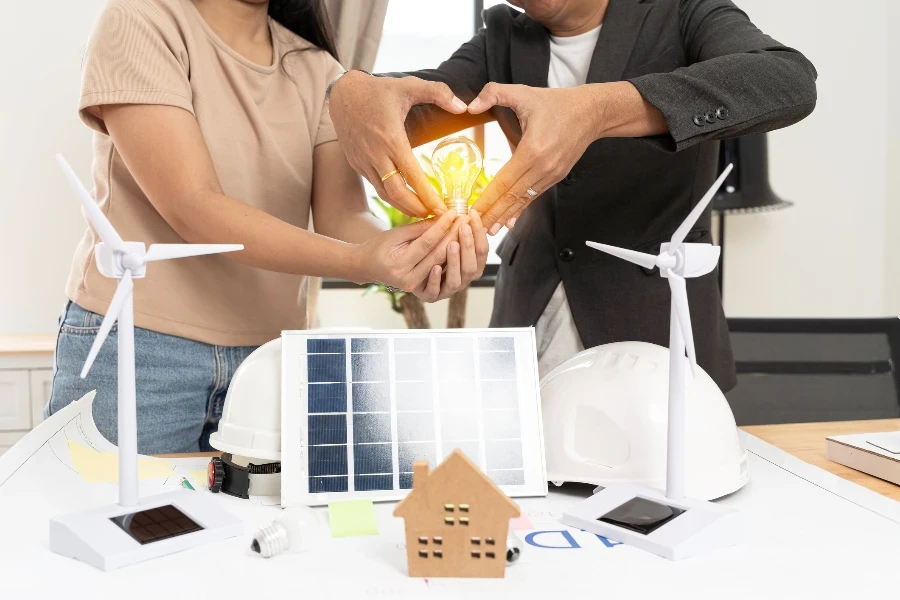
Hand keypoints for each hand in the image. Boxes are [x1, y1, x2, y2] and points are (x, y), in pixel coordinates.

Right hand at [329, 71, 467, 217]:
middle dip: (417, 210)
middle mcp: (375, 154)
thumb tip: (463, 107)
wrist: (341, 94)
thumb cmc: (378, 90)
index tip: (443, 209)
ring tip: (423, 213)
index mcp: (391, 138)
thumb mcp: (409, 85)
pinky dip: (391, 196)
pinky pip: (375, 185)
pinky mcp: (356, 164)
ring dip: (404, 207)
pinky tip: (405, 198)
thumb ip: (438, 93)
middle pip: (397, 194)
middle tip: (435, 218)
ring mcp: (363, 162)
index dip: (429, 196)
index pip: (413, 176)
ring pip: (384, 194)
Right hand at [354, 210, 459, 292]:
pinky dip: (450, 260)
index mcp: (399, 264)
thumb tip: (443, 218)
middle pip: (437, 256)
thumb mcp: (396, 233)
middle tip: (465, 220)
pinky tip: (459, 248)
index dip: (442, 226)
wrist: (367, 266)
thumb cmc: (379, 247)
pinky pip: (440, 274)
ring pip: (441, 265)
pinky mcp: (420, 290)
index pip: (427, 242)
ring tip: (465, 231)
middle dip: (453, 236)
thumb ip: (419, 229)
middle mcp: (407, 279)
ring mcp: (415, 287)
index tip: (453, 212)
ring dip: (456, 247)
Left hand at [416, 209, 489, 301]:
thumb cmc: (416, 246)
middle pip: (472, 267)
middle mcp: (460, 278)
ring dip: (454, 262)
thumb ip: (448, 229)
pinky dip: (436, 280)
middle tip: (463, 227)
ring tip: (451, 244)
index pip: (481, 251)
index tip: (473, 215)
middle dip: (468, 246)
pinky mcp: (429, 296)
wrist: (392, 263)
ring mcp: (445, 289)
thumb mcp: (433, 235)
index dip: (479, 233)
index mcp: (467, 263)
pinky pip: (435, 292)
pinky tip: (434, 267)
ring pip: (456, 281)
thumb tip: (464, 211)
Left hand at [468, 81, 666, 231]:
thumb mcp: (524, 92)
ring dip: (505, 215)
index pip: (504, 181)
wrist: (592, 112)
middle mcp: (542, 167)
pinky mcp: (556, 177)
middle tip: (474, 228)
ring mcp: (551, 175)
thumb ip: (494, 93)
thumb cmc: (559, 103)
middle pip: (512, 196)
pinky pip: (534, 196)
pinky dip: (520, 209)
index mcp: (532, 150)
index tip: (472, 210)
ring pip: (523, 200)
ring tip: (488, 229)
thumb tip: (471, 105)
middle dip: (493, 214)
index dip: (488, 198)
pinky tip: (510, 220)